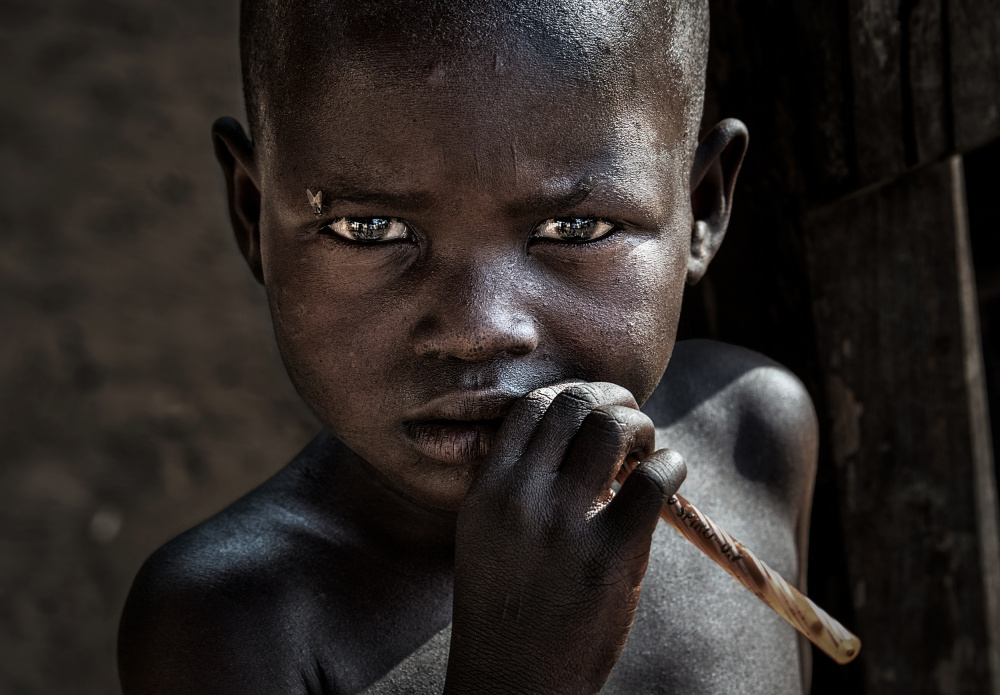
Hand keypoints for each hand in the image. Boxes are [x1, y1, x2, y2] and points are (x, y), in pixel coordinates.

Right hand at [444, 382, 686, 693]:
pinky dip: (671, 463)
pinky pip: (652, 481)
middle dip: (611, 399)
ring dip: (640, 424)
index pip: (531, 407)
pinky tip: (670, 472)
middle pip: (574, 405)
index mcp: (487, 490)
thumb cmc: (507, 607)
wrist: (512, 681)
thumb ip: (519, 483)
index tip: (593, 407)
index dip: (571, 394)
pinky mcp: (608, 557)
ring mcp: (562, 526)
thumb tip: (581, 434)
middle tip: (629, 419)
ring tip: (646, 445)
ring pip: (612, 429)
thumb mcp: (488, 535)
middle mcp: (519, 498)